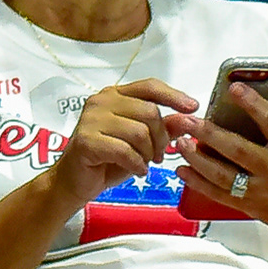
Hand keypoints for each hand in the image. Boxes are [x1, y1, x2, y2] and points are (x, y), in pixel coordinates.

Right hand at [50, 79, 199, 207]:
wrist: (75, 182)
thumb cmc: (107, 160)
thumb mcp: (142, 144)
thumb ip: (163, 128)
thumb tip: (188, 118)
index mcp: (115, 94)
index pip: (149, 86)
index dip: (174, 96)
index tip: (193, 107)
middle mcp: (102, 101)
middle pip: (149, 112)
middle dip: (161, 138)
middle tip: (159, 155)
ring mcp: (91, 119)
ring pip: (139, 132)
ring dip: (149, 153)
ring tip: (146, 163)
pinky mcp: (86, 140)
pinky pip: (124, 150)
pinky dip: (137, 164)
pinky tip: (137, 170)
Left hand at [173, 79, 267, 237]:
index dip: (253, 105)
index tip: (233, 88)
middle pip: (238, 150)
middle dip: (210, 134)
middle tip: (188, 121)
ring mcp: (262, 191)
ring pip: (224, 175)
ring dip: (198, 159)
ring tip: (179, 142)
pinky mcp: (251, 206)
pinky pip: (220, 195)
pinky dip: (198, 184)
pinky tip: (182, 170)